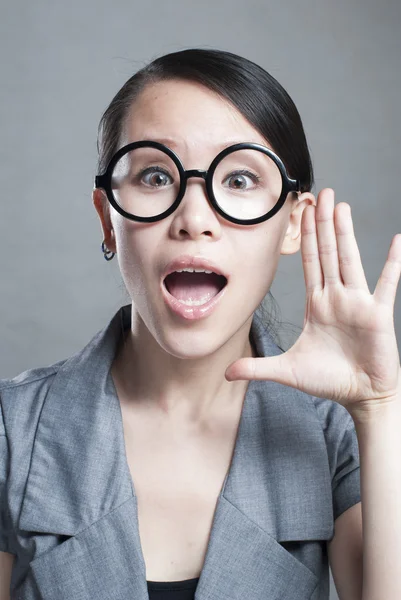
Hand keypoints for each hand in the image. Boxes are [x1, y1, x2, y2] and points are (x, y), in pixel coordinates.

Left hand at [225, 188, 400, 415]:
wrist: (360, 395)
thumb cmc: (327, 380)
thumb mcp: (287, 371)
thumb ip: (257, 368)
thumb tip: (227, 373)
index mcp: (317, 304)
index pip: (309, 263)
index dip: (305, 237)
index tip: (302, 212)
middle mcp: (336, 298)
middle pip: (328, 253)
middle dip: (323, 223)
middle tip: (321, 193)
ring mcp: (357, 304)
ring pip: (349, 260)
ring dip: (345, 233)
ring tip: (341, 206)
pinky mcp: (376, 315)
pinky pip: (386, 284)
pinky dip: (392, 264)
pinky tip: (396, 242)